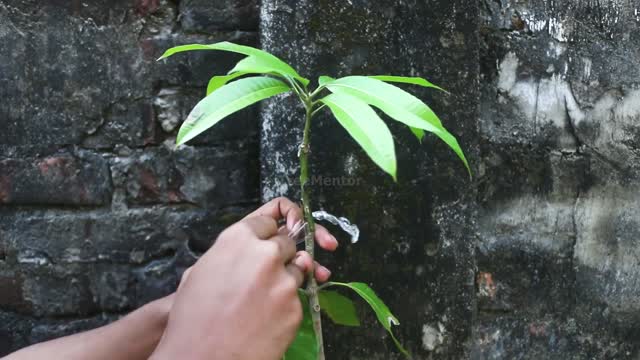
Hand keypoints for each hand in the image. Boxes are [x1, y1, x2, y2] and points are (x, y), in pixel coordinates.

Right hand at [150, 197, 337, 359]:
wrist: (204, 359)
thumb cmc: (194, 319)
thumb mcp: (200, 271)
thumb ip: (231, 251)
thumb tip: (249, 248)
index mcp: (238, 239)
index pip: (268, 221)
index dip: (267, 234)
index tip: (269, 240)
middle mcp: (265, 255)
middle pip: (287, 244)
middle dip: (279, 256)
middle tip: (262, 276)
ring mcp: (284, 281)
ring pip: (297, 270)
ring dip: (284, 281)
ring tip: (259, 301)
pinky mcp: (295, 308)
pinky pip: (297, 299)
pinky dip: (285, 307)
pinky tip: (264, 319)